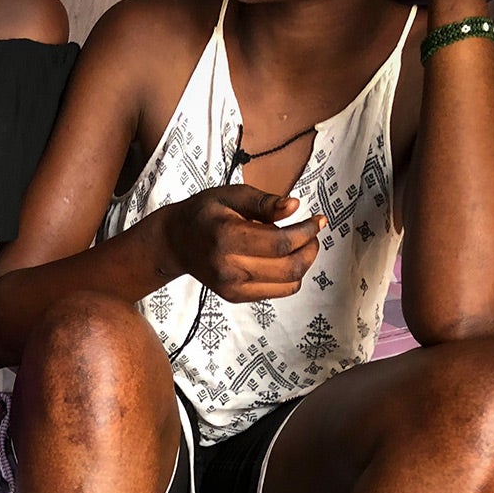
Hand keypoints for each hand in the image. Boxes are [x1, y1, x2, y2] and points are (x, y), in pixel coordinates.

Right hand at [163, 186, 325, 302]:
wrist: (176, 243)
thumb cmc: (204, 214)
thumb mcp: (232, 195)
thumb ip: (264, 202)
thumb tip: (293, 206)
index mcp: (227, 238)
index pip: (281, 243)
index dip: (306, 232)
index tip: (317, 220)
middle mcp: (229, 268)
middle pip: (289, 268)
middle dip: (310, 249)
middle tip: (312, 232)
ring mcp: (232, 287)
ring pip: (288, 284)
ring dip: (304, 264)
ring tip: (300, 245)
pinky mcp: (236, 297)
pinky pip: (278, 291)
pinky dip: (290, 276)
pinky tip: (284, 258)